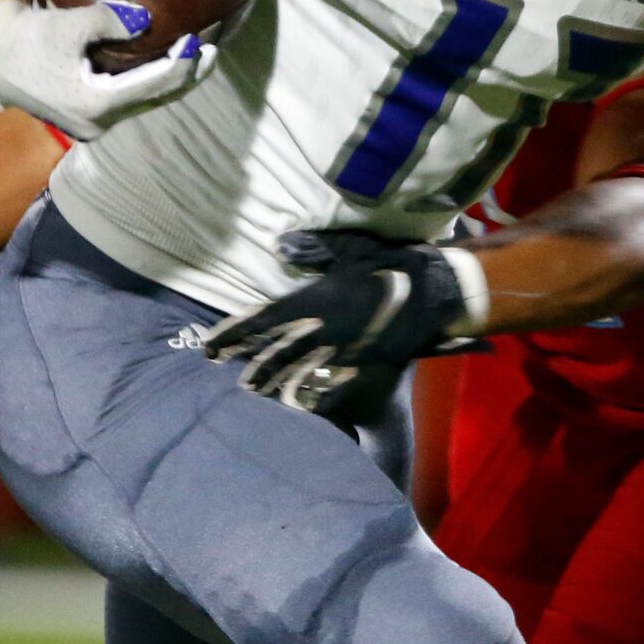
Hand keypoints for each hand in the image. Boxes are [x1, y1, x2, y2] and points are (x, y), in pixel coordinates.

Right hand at [0, 0, 218, 141]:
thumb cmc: (24, 37)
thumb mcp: (64, 25)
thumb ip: (106, 20)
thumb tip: (146, 19)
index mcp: (94, 105)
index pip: (155, 85)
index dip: (183, 63)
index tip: (203, 38)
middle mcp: (97, 122)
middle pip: (157, 99)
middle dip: (188, 76)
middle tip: (216, 48)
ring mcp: (93, 123)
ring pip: (147, 102)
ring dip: (173, 81)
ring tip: (200, 55)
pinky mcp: (89, 116)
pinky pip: (132, 100)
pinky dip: (152, 82)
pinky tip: (168, 63)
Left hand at [203, 231, 484, 429]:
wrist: (435, 294)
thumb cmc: (391, 265)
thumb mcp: (351, 251)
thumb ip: (315, 249)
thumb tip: (282, 244)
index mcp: (315, 301)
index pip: (263, 320)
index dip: (234, 333)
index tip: (209, 344)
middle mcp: (323, 329)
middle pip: (275, 351)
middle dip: (248, 361)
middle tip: (222, 369)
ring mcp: (341, 350)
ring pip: (298, 369)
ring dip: (272, 379)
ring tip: (250, 389)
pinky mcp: (360, 362)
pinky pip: (327, 379)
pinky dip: (309, 390)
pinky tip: (295, 399)